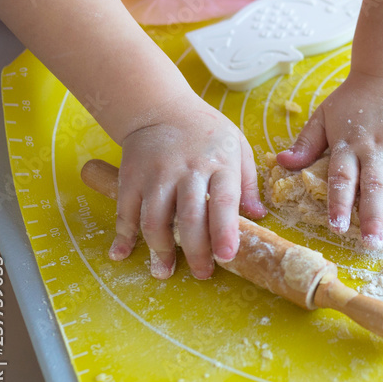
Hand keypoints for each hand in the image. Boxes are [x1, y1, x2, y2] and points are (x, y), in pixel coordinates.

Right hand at [107, 95, 266, 279]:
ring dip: (159, 249)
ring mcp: (157, 175)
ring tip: (164, 271)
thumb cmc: (207, 132)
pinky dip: (123, 236)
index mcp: (219, 164)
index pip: (223, 202)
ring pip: (155, 219)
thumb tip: (259, 216)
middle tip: (202, 274)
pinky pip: (126, 211)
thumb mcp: (237, 147)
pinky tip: (123, 254)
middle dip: (195, 251)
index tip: (226, 257)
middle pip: (189, 217)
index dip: (224, 231)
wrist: (160, 108)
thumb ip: (248, 183)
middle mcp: (188, 170)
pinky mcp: (131, 178)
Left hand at [276, 73, 382, 248]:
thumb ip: (305, 142)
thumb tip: (281, 163)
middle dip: (373, 215)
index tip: (338, 228)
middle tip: (373, 243)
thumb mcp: (323, 115)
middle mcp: (377, 146)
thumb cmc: (353, 99)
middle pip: (374, 184)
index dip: (340, 202)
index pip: (342, 177)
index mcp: (350, 144)